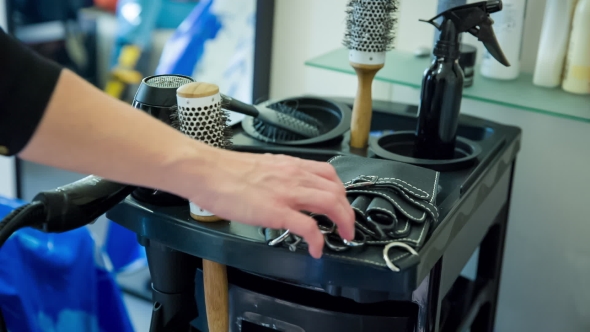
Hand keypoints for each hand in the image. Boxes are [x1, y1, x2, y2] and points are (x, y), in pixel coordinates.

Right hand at [189, 150, 355, 258]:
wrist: (206, 171)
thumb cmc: (225, 171)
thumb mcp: (261, 167)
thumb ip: (277, 176)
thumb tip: (283, 190)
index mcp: (290, 165)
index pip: (329, 173)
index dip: (340, 191)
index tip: (341, 204)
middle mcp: (294, 176)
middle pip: (337, 190)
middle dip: (348, 211)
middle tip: (348, 226)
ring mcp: (287, 193)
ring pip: (331, 203)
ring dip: (344, 222)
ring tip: (344, 236)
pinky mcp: (276, 211)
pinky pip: (309, 227)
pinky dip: (319, 240)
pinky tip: (317, 249)